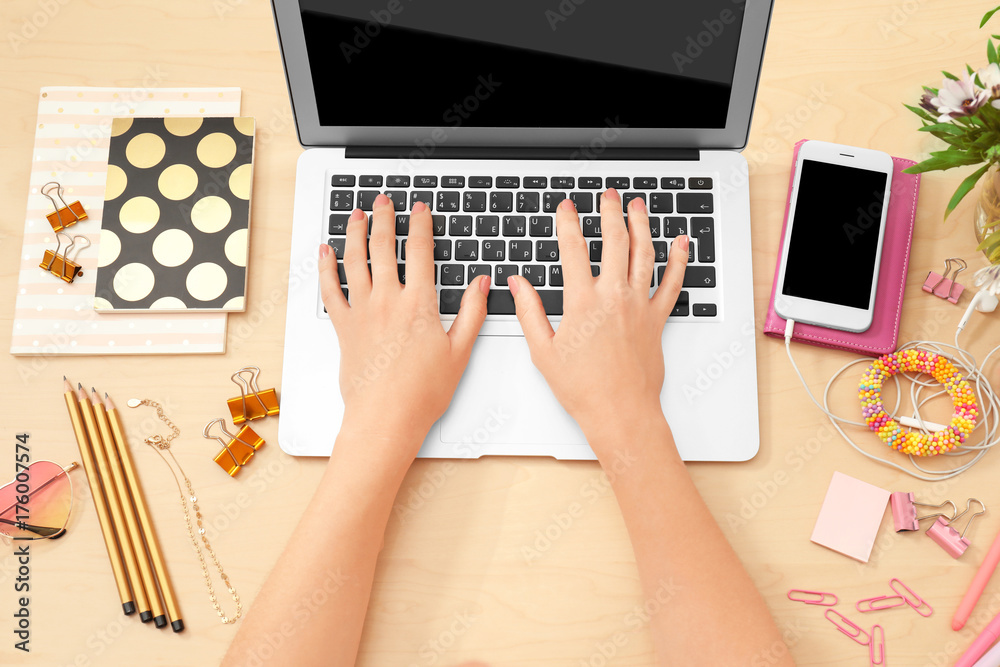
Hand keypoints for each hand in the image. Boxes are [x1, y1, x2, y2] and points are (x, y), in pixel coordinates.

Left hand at [318, 195, 488, 452]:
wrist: (385, 418)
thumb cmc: (422, 393)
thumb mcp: (460, 351)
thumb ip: (472, 312)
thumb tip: (482, 282)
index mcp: (419, 304)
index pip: (419, 251)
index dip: (420, 225)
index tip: (420, 209)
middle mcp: (387, 301)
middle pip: (383, 247)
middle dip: (384, 219)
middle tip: (383, 201)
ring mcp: (362, 312)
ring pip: (354, 261)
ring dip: (354, 232)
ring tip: (356, 214)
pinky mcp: (343, 327)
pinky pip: (330, 290)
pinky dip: (326, 268)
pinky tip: (324, 252)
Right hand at [507, 188, 688, 446]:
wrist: (620, 412)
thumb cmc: (582, 388)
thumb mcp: (543, 350)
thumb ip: (529, 311)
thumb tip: (517, 283)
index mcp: (582, 302)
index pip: (573, 250)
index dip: (568, 223)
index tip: (566, 207)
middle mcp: (613, 297)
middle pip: (614, 241)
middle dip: (610, 212)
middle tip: (607, 195)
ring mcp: (638, 306)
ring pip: (644, 254)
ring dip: (641, 225)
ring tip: (637, 206)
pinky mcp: (657, 319)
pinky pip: (672, 283)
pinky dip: (679, 260)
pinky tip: (681, 243)